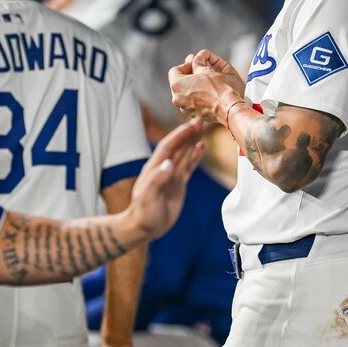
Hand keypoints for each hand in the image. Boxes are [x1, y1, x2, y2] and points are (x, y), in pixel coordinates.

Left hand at [126, 118, 203, 239]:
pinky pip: (189, 166)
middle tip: (201, 119)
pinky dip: (195, 156)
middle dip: (189, 132)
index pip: (169, 146)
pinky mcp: (178, 183)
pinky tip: (201, 148)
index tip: (191, 125)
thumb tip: (170, 163)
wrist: (145, 227)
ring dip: (193, 140)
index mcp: (155, 168)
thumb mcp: (148, 197)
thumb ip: (158, 180)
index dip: (179, 135)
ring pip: (185, 153)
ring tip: (203, 128)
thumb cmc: (143, 213)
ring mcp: (172, 175)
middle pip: (178, 146)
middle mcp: (164, 168)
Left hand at [169, 49, 246, 123]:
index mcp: (177, 85)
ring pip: (187, 92)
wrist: (230, 109)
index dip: (187, 65)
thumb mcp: (208, 69)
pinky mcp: (194, 114)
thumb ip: (198, 62)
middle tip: (204, 70)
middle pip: (180, 82)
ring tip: (209, 81)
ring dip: (196, 85)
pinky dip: (199, 96)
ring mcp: (185, 108)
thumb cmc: (220, 88)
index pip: (175, 70)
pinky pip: (194, 102)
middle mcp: (177, 98)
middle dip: (192, 75)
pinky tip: (211, 92)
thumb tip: (197, 59)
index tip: (198, 64)